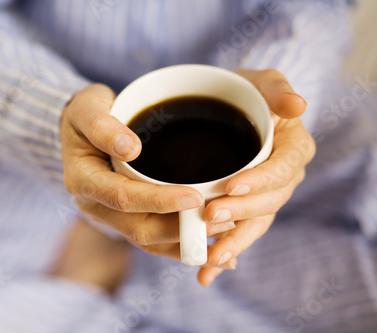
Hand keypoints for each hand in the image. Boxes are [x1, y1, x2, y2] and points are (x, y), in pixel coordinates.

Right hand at [61, 84, 213, 260]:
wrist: (80, 127)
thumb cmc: (85, 113)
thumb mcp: (86, 108)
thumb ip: (102, 126)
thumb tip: (131, 149)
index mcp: (83, 180)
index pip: (123, 197)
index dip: (158, 201)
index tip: (194, 197)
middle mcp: (95, 205)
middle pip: (138, 229)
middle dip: (179, 229)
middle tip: (220, 220)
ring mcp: (110, 215)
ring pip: (148, 239)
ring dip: (184, 240)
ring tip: (224, 231)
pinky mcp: (125, 217)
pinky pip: (152, 237)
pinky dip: (179, 243)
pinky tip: (209, 242)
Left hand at [197, 69, 315, 285]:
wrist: (229, 107)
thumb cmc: (246, 92)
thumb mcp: (261, 82)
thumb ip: (277, 89)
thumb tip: (297, 105)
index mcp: (293, 148)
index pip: (282, 168)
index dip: (260, 181)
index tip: (231, 186)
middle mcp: (284, 176)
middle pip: (269, 201)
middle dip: (240, 212)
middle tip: (209, 217)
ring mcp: (265, 195)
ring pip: (255, 223)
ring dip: (234, 242)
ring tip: (211, 259)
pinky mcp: (246, 207)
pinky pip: (241, 231)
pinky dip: (226, 251)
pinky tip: (207, 271)